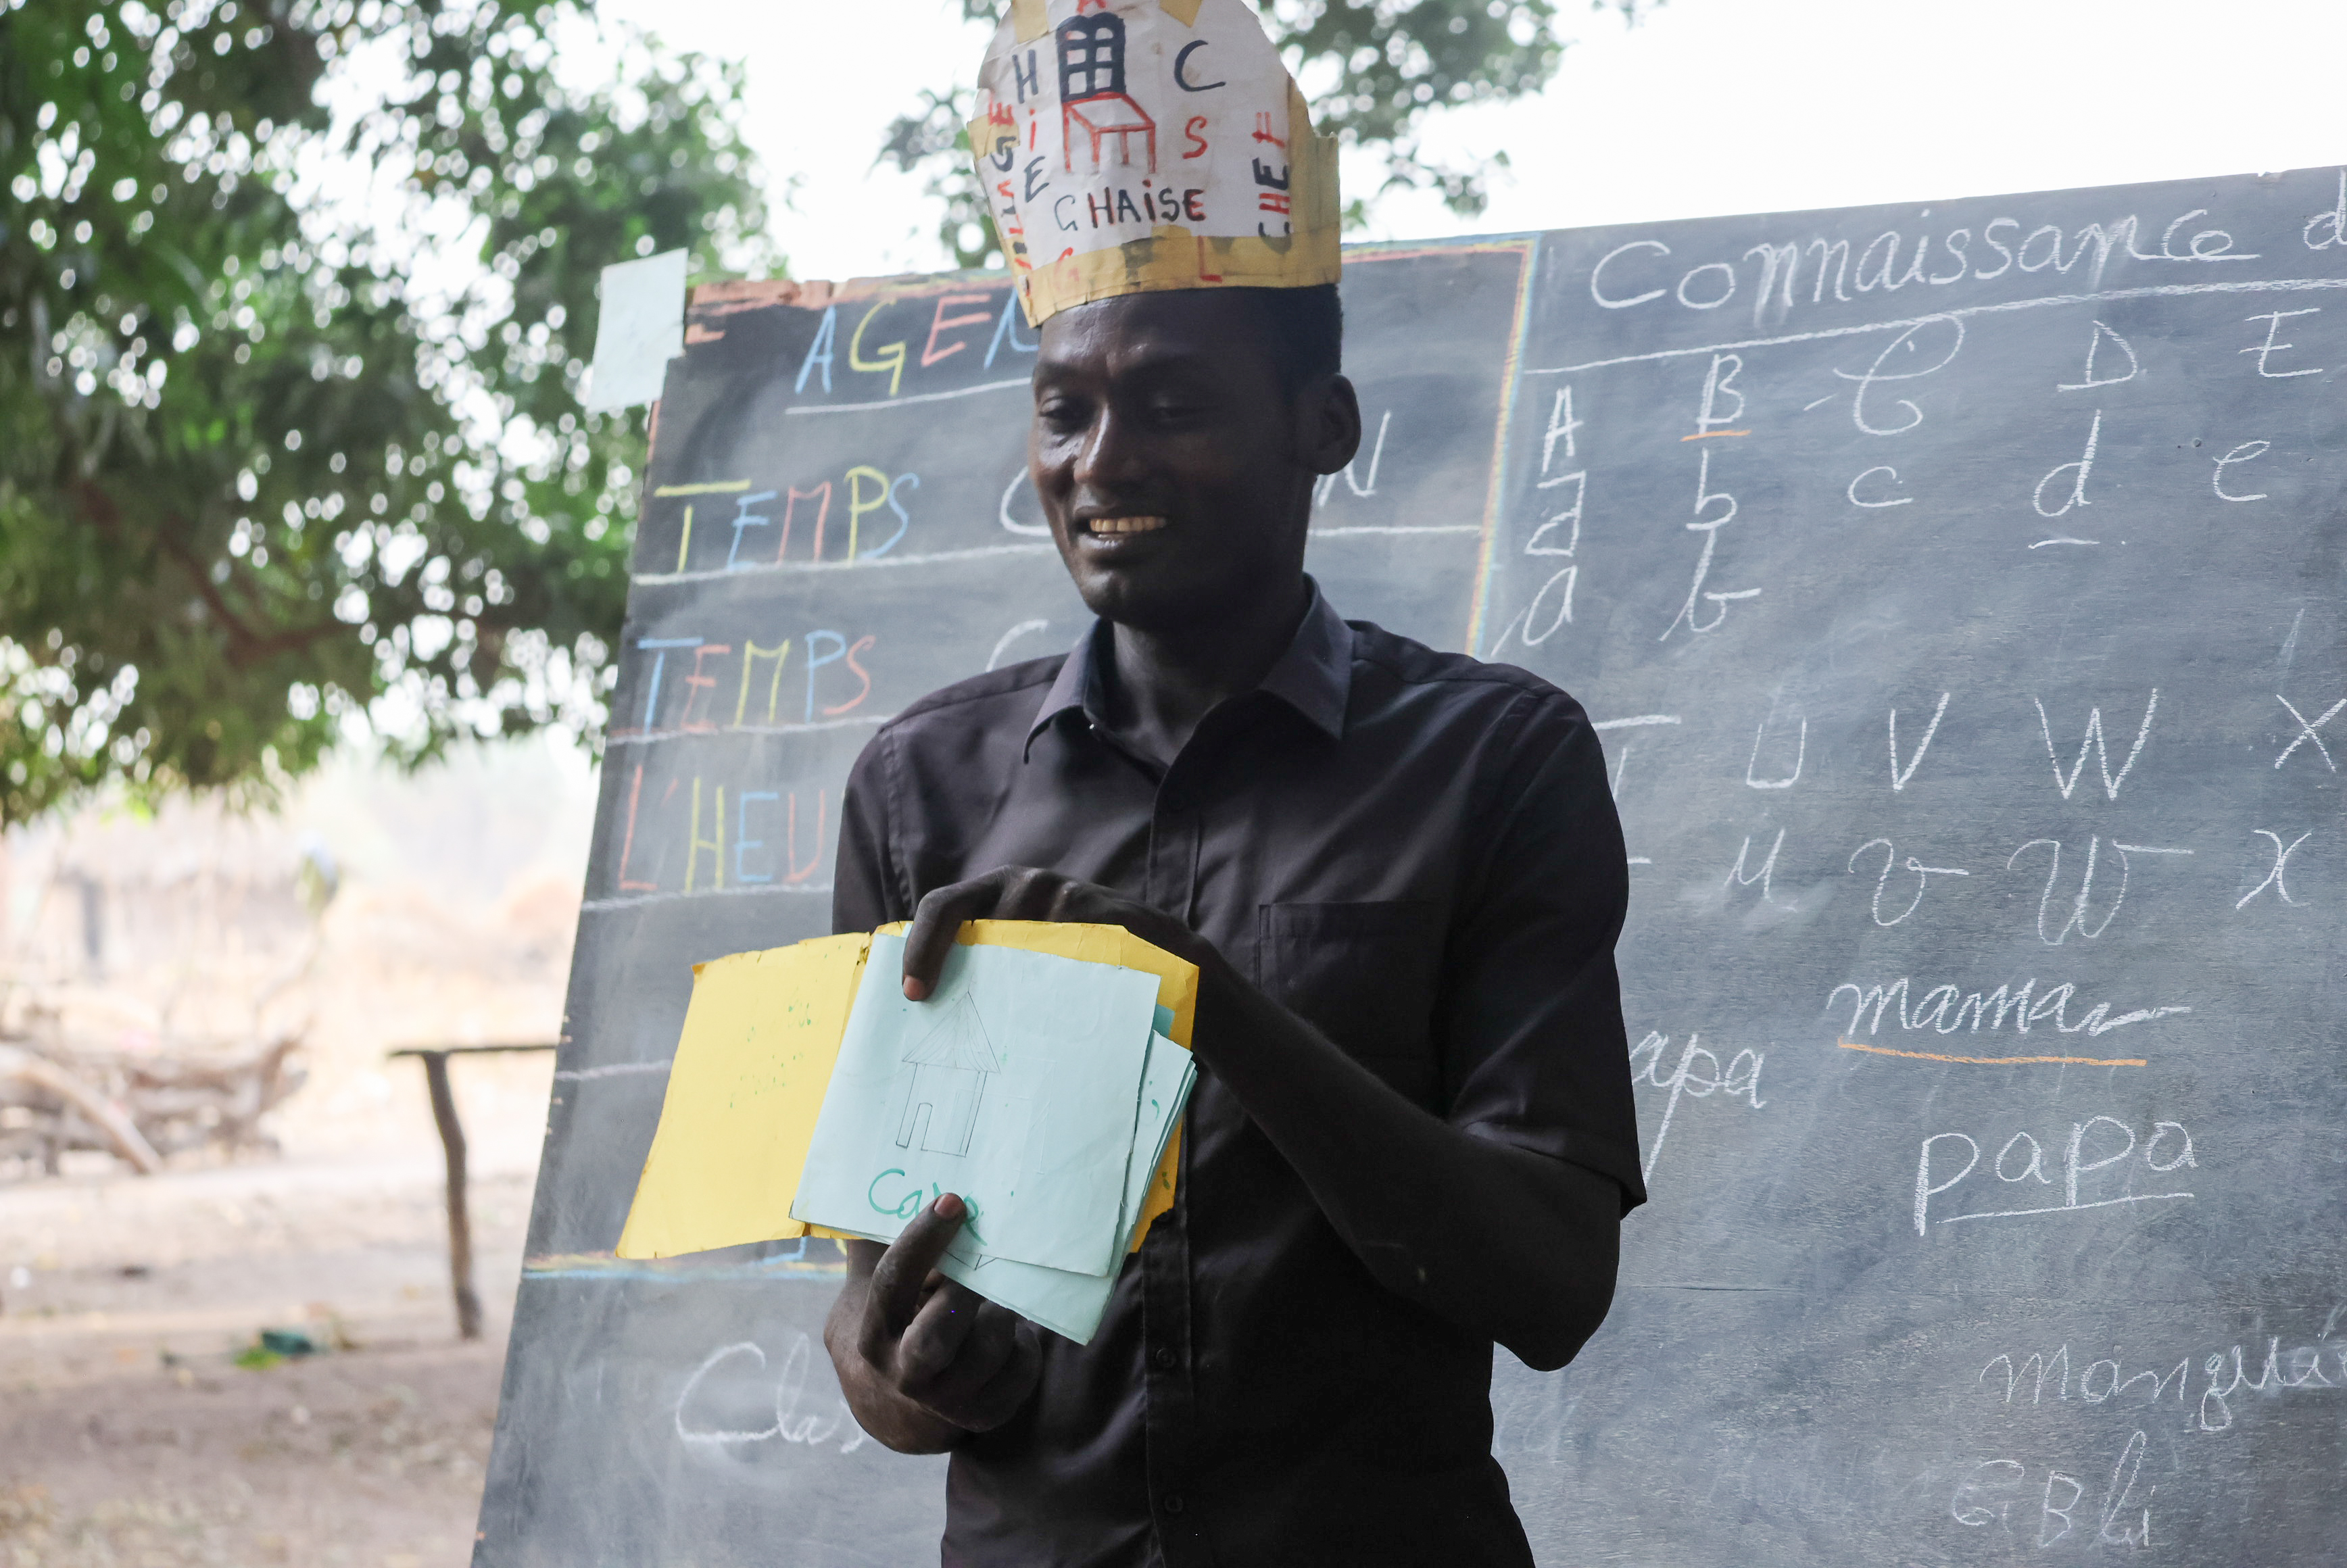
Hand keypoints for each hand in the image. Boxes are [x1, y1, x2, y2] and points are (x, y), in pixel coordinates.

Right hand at [844, 1194, 1041, 1435]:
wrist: (897, 1401)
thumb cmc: (901, 1315)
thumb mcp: (885, 1283)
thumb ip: (888, 1238)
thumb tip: (904, 1168)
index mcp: (873, 1332)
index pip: (893, 1283)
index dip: (923, 1240)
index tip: (954, 1201)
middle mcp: (903, 1373)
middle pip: (936, 1337)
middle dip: (965, 1293)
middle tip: (985, 1262)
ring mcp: (945, 1402)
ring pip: (989, 1349)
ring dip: (1001, 1312)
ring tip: (996, 1297)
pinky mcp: (984, 1416)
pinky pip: (1021, 1371)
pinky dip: (1024, 1343)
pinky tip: (1009, 1332)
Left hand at [900, 866, 1216, 1001]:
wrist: (1165, 957)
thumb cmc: (1084, 958)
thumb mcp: (1033, 946)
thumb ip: (993, 953)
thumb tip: (930, 994)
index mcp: (1002, 888)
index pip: (944, 906)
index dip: (920, 946)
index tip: (912, 992)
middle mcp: (1025, 883)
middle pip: (961, 915)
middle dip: (938, 959)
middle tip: (925, 1004)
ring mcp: (1059, 895)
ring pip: (1004, 943)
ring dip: (994, 983)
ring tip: (1000, 1018)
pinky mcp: (1089, 913)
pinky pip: (1045, 956)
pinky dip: (1036, 986)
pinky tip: (1044, 1010)